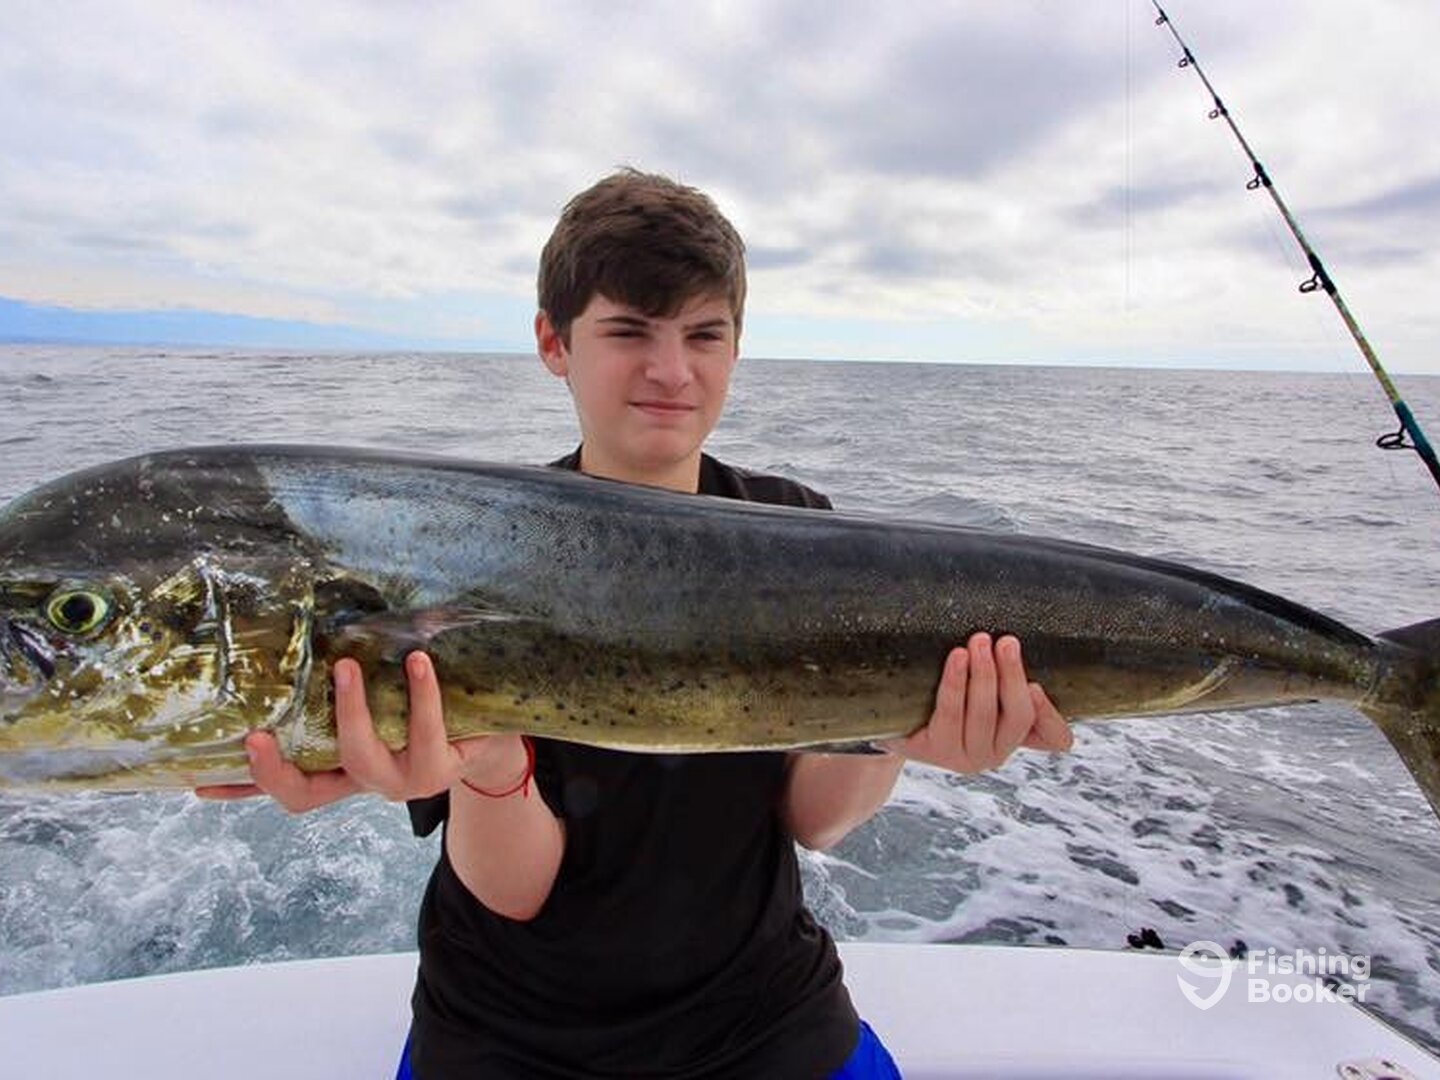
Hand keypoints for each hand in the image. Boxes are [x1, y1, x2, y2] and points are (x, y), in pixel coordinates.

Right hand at [196, 652, 522, 812]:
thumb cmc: (425, 711)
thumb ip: (341, 689)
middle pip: (306, 795)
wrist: (491, 736)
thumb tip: (298, 634)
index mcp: (341, 771)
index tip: (197, 784)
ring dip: (350, 711)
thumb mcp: (381, 704)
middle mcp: (365, 783)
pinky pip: (425, 731)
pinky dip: (421, 693)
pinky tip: (418, 661)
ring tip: (347, 666)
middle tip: (255, 733)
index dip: (245, 791)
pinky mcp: (440, 768)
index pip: (285, 790)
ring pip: (362, 758)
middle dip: (276, 769)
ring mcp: (401, 781)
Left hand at [882, 633, 1071, 773]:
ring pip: (984, 713)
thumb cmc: (945, 697)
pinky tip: (957, 658)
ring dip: (984, 674)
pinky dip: (956, 682)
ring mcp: (966, 757)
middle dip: (1012, 675)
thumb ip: (1004, 676)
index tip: (1037, 685)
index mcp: (1015, 737)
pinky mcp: (936, 750)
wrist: (894, 720)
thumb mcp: (981, 688)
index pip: (1055, 737)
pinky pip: (949, 712)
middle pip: (1018, 716)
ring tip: (979, 641)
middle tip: (1006, 642)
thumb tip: (1016, 640)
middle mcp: (995, 754)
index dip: (1052, 715)